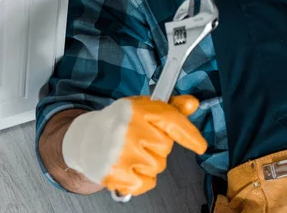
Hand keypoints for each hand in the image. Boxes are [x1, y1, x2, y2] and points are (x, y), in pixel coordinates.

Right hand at [62, 95, 206, 195]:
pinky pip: (147, 183)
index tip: (200, 145)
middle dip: (157, 145)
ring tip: (131, 152)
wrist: (86, 139)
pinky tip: (128, 166)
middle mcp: (128, 129)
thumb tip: (193, 103)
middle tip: (139, 139)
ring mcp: (121, 152)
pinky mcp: (116, 174)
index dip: (189, 133)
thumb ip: (170, 108)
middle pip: (165, 146)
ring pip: (157, 166)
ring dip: (149, 162)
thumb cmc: (119, 122)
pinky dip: (142, 179)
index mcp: (136, 109)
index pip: (170, 119)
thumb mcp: (142, 108)